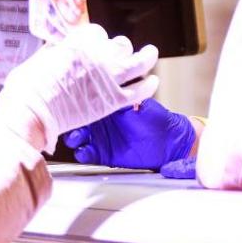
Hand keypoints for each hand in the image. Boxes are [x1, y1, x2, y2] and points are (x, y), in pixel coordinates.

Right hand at [0, 24, 158, 151]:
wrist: (31, 112)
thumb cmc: (26, 89)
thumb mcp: (37, 60)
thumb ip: (53, 54)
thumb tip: (56, 52)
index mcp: (78, 42)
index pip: (97, 32)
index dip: (97, 39)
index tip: (96, 44)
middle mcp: (97, 55)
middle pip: (119, 44)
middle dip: (119, 48)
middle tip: (119, 52)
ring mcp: (107, 77)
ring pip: (138, 62)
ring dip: (147, 57)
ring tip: (151, 54)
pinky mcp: (112, 101)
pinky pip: (139, 91)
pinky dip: (148, 86)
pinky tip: (152, 82)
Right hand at [61, 99, 196, 170]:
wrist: (169, 141)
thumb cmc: (157, 119)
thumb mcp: (140, 104)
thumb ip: (124, 100)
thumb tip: (112, 89)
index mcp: (107, 104)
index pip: (87, 102)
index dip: (78, 104)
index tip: (73, 105)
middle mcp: (101, 120)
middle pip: (77, 120)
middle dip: (72, 122)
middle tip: (73, 124)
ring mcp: (100, 137)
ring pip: (78, 137)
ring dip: (74, 138)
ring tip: (78, 139)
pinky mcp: (103, 154)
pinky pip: (87, 153)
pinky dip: (83, 153)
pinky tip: (85, 151)